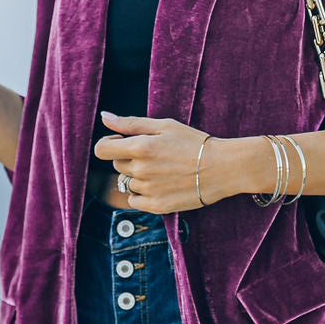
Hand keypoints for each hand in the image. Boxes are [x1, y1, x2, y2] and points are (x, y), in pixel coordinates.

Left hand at [93, 111, 233, 212]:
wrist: (223, 168)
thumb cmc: (195, 143)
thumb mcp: (165, 126)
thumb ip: (131, 123)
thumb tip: (104, 117)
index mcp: (141, 147)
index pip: (101, 150)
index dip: (110, 144)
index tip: (122, 142)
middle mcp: (141, 170)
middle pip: (117, 165)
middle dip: (129, 159)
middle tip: (155, 155)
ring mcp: (148, 190)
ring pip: (128, 183)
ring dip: (139, 177)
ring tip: (163, 171)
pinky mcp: (157, 206)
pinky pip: (134, 201)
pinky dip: (142, 194)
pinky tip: (161, 185)